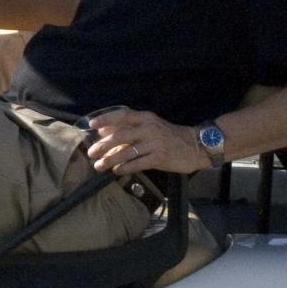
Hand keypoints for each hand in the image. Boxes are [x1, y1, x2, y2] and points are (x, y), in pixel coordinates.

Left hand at [85, 107, 204, 174]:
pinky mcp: (160, 158)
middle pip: (121, 136)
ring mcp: (155, 143)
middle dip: (103, 145)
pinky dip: (126, 168)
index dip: (106, 119)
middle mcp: (149, 128)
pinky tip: (117, 171)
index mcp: (146, 118)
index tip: (92, 125)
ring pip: (127, 152)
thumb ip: (129, 127)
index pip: (122, 115)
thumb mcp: (151, 126)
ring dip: (111, 160)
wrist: (195, 145)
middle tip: (91, 153)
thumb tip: (104, 131)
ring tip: (99, 166)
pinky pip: (138, 163)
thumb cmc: (169, 135)